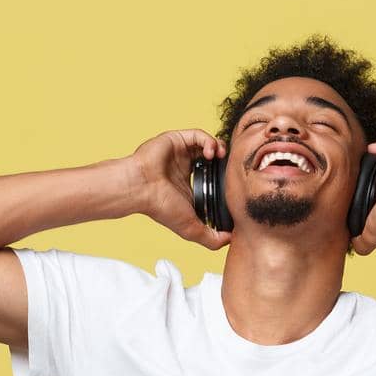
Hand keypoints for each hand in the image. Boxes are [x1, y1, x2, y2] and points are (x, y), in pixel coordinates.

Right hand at [123, 129, 234, 250]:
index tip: (235, 184)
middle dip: (225, 161)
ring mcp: (181, 153)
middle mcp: (185, 167)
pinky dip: (209, 141)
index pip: (213, 178)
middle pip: (213, 158)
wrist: (141, 188)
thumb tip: (231, 240)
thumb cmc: (160, 207)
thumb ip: (211, 238)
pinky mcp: (178, 139)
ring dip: (219, 148)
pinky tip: (211, 152)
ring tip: (221, 157)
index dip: (226, 180)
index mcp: (189, 185)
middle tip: (231, 168)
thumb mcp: (191, 228)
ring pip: (208, 144)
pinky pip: (199, 134)